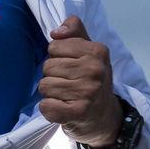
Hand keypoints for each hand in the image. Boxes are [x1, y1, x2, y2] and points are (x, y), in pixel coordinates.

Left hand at [38, 15, 122, 148]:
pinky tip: (62, 108)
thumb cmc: (92, 80)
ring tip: (66, 96)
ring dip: (50, 93)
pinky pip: (46, 106)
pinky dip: (48, 109)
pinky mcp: (78, 112)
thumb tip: (56, 32)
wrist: (105, 116)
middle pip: (47, 66)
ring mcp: (88, 92)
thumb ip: (74, 32)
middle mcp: (95, 70)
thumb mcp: (89, 51)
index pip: (54, 46)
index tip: (71, 67)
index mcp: (97, 51)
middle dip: (53, 76)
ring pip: (45, 85)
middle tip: (69, 84)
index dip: (57, 57)